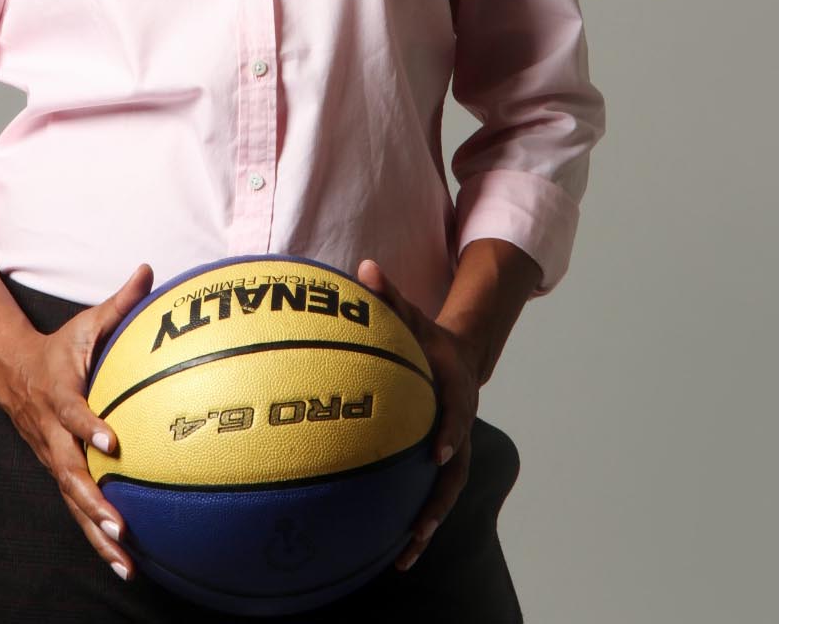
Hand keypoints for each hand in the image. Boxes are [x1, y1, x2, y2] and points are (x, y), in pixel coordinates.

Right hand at [0, 261, 155, 581]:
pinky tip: (123, 564)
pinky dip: (97, 538)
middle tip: (119, 522)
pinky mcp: (60, 475)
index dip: (89, 426)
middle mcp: (52, 435)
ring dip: (96, 532)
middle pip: (70, 473)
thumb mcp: (85, 323)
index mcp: (59, 395)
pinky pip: (78, 510)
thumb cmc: (59, 348)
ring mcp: (54, 459)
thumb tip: (149, 268)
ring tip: (124, 558)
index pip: (72, 412)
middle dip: (92, 501)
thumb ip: (119, 301)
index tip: (112, 441)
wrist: (11, 373)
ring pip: (73, 502)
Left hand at [356, 257, 479, 571]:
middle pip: (455, 469)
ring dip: (427, 525)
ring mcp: (452, 450)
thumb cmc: (428, 338)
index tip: (436, 452)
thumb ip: (389, 294)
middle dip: (438, 500)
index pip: (456, 414)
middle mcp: (458, 427)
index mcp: (455, 392)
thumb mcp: (413, 313)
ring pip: (445, 494)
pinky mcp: (438, 465)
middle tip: (418, 527)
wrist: (459, 358)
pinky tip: (390, 552)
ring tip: (403, 557)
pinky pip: (429, 496)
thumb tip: (364, 266)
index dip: (450, 432)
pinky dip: (415, 523)